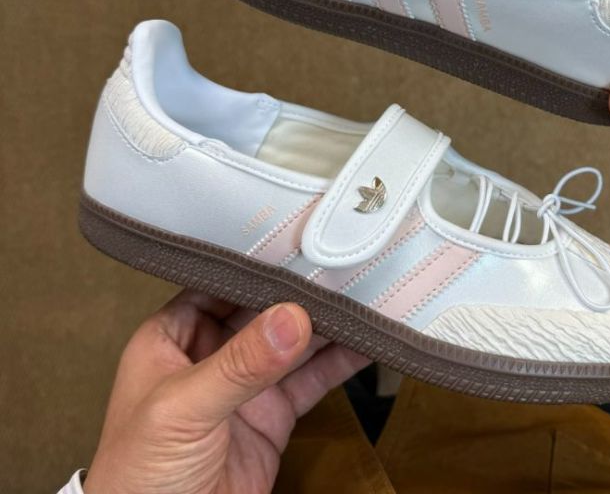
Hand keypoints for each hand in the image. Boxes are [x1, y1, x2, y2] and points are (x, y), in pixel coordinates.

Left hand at [84, 290, 367, 493]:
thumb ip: (237, 364)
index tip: (298, 246)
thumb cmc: (138, 478)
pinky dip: (340, 363)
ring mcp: (245, 388)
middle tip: (342, 268)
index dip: (256, 266)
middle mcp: (210, 356)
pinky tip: (364, 343)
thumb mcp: (182, 410)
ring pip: (293, 343)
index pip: (218, 285)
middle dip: (301, 291)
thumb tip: (289, 318)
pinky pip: (311, 381)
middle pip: (263, 310)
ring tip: (363, 296)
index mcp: (172, 338)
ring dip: (327, 324)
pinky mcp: (272, 418)